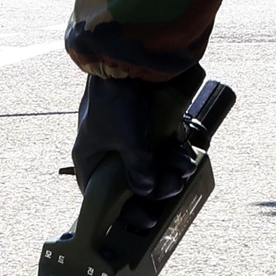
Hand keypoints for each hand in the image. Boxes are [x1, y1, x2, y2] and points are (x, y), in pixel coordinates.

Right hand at [71, 66, 204, 201]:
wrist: (129, 55)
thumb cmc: (115, 99)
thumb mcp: (127, 141)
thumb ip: (139, 170)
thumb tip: (149, 190)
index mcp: (91, 156)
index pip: (100, 196)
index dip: (121, 211)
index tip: (143, 219)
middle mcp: (109, 149)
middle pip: (133, 183)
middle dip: (155, 188)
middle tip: (171, 190)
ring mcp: (131, 137)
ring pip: (152, 166)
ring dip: (169, 171)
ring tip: (182, 170)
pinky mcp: (149, 124)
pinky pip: (162, 148)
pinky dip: (174, 154)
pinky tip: (185, 156)